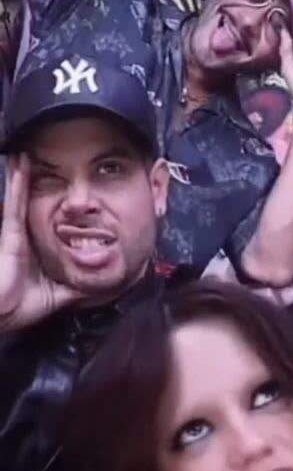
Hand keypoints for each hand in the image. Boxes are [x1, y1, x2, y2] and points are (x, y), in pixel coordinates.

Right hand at [0, 155, 79, 328]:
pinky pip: (15, 204)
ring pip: (20, 197)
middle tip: (35, 158)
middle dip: (32, 182)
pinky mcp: (9, 234)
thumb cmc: (23, 307)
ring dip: (22, 175)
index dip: (49, 204)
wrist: (4, 317)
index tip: (56, 185)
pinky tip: (20, 165)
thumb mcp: (61, 294)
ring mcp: (15, 233)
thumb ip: (80, 287)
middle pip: (29, 204)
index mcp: (35, 249)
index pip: (45, 220)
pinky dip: (18, 184)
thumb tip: (105, 284)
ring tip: (24, 153)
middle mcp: (24, 238)